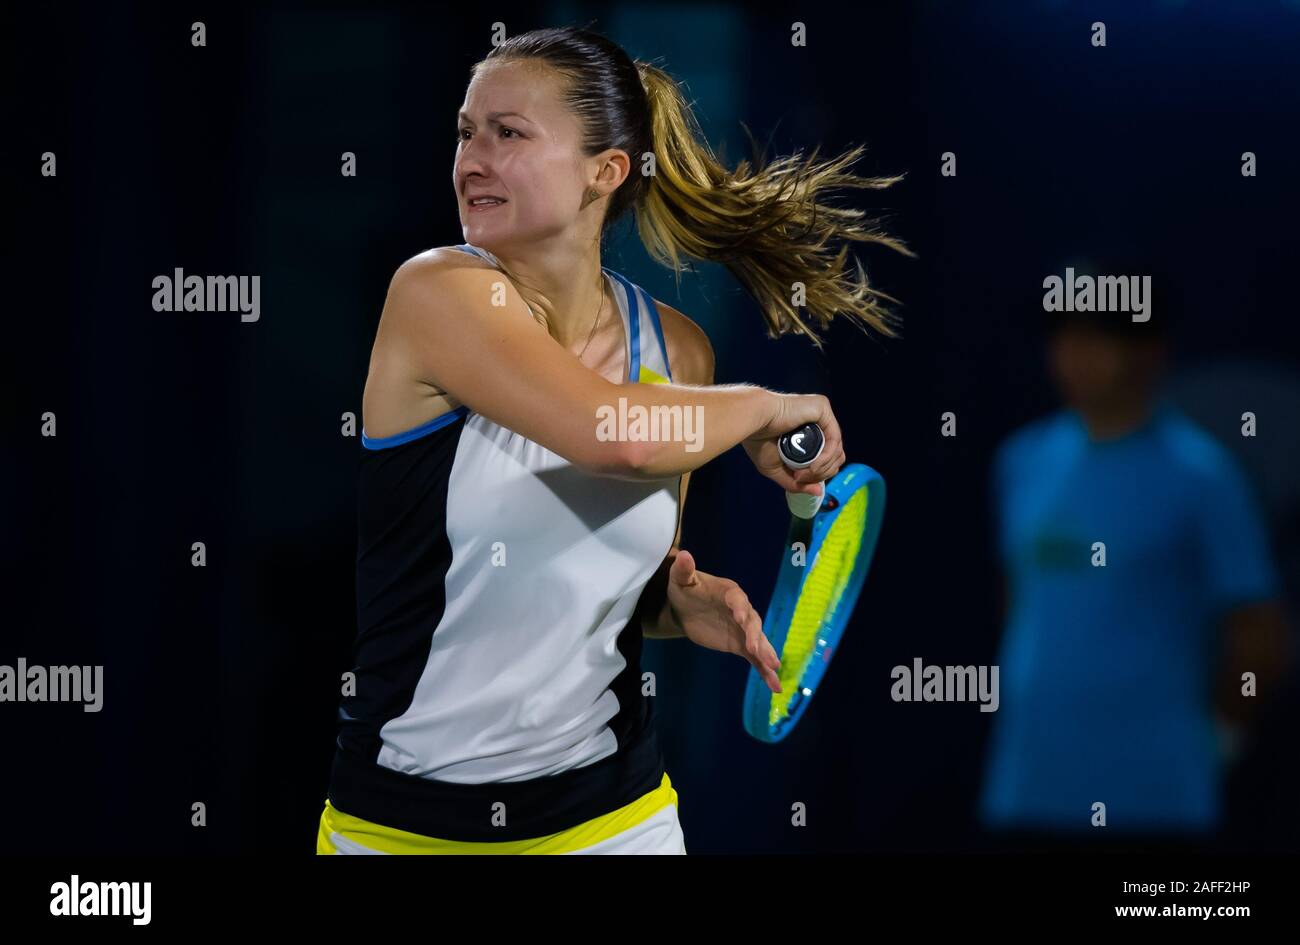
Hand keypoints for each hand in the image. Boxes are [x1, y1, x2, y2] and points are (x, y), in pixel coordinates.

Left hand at [666, 550, 782, 692]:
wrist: (686, 608)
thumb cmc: (685, 589)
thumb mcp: (681, 579)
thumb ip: (684, 570)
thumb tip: (684, 554)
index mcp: (729, 592)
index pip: (737, 599)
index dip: (739, 607)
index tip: (740, 617)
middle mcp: (742, 610)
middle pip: (752, 622)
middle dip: (755, 635)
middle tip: (757, 649)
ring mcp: (743, 629)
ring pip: (758, 641)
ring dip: (766, 653)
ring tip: (774, 667)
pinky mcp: (740, 644)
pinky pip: (755, 658)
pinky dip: (765, 671)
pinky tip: (775, 686)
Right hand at [742, 392, 845, 493]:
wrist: (752, 422)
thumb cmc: (759, 441)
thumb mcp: (778, 469)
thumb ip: (798, 482)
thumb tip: (819, 492)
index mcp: (810, 434)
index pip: (828, 459)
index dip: (818, 475)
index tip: (798, 479)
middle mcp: (818, 422)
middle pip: (836, 456)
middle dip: (821, 474)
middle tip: (800, 477)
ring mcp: (822, 413)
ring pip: (838, 451)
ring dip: (823, 469)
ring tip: (803, 473)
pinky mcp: (822, 407)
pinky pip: (835, 438)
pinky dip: (826, 457)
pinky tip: (813, 466)